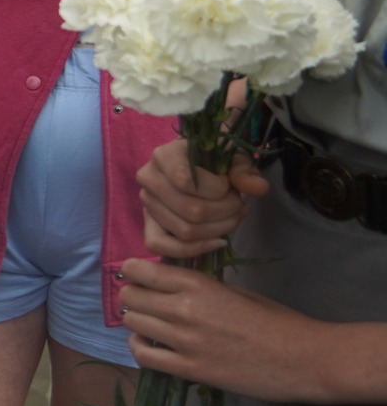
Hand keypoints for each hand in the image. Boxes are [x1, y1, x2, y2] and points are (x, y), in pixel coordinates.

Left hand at [121, 259, 352, 401]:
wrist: (304, 359)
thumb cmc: (276, 321)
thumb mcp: (234, 291)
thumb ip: (199, 287)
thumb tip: (167, 284)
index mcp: (198, 284)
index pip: (140, 270)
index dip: (134, 273)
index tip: (140, 277)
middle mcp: (184, 308)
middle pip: (130, 296)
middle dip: (133, 296)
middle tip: (146, 302)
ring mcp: (185, 341)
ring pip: (131, 323)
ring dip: (136, 321)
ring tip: (150, 323)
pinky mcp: (190, 370)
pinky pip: (143, 356)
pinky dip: (138, 347)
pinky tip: (149, 344)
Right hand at [136, 138, 267, 258]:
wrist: (199, 170)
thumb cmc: (215, 162)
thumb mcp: (232, 159)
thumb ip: (243, 171)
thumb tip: (259, 188)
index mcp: (164, 156)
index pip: (187, 181)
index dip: (218, 189)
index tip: (229, 184)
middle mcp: (148, 179)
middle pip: (191, 210)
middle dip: (226, 212)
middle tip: (239, 205)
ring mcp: (146, 203)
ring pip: (185, 231)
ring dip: (219, 229)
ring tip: (233, 218)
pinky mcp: (148, 225)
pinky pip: (160, 246)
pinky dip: (193, 249)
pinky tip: (218, 241)